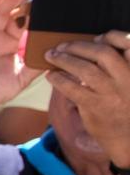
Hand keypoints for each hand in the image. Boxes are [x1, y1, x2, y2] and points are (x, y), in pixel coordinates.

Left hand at [41, 30, 129, 164]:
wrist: (128, 137)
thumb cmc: (126, 104)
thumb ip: (118, 65)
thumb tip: (92, 46)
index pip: (129, 43)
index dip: (112, 36)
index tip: (97, 38)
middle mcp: (128, 79)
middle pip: (102, 53)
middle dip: (78, 46)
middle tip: (62, 46)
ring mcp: (112, 93)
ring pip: (85, 69)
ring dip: (64, 59)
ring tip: (51, 56)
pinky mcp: (96, 106)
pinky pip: (72, 88)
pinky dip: (58, 79)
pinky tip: (51, 75)